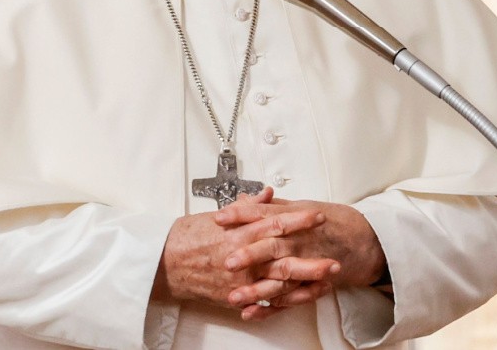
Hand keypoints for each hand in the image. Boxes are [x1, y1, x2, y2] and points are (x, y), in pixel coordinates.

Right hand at [153, 188, 325, 309]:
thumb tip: (266, 194)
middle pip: (283, 259)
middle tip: (334, 256)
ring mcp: (239, 281)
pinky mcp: (234, 297)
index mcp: (237, 234)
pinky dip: (284, 302)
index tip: (317, 216)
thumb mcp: (214, 215)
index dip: (298, 220)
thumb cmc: (184, 238)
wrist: (162, 264)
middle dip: (311, 258)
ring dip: (305, 283)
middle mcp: (241, 259)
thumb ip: (246, 207)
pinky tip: (301, 300)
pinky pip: (264, 302)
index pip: (274, 224)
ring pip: (278, 284)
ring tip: (327, 281)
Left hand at [216, 198, 386, 320]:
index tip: (220, 218)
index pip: (265, 214)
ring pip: (280, 278)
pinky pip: (291, 299)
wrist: (368, 240)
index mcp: (295, 219)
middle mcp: (300, 241)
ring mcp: (308, 264)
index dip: (241, 215)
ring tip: (234, 296)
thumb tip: (243, 199)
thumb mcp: (300, 206)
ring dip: (257, 289)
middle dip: (249, 255)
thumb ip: (270, 206)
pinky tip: (253, 313)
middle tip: (228, 262)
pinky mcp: (313, 284)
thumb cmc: (332, 221)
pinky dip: (272, 308)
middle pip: (272, 247)